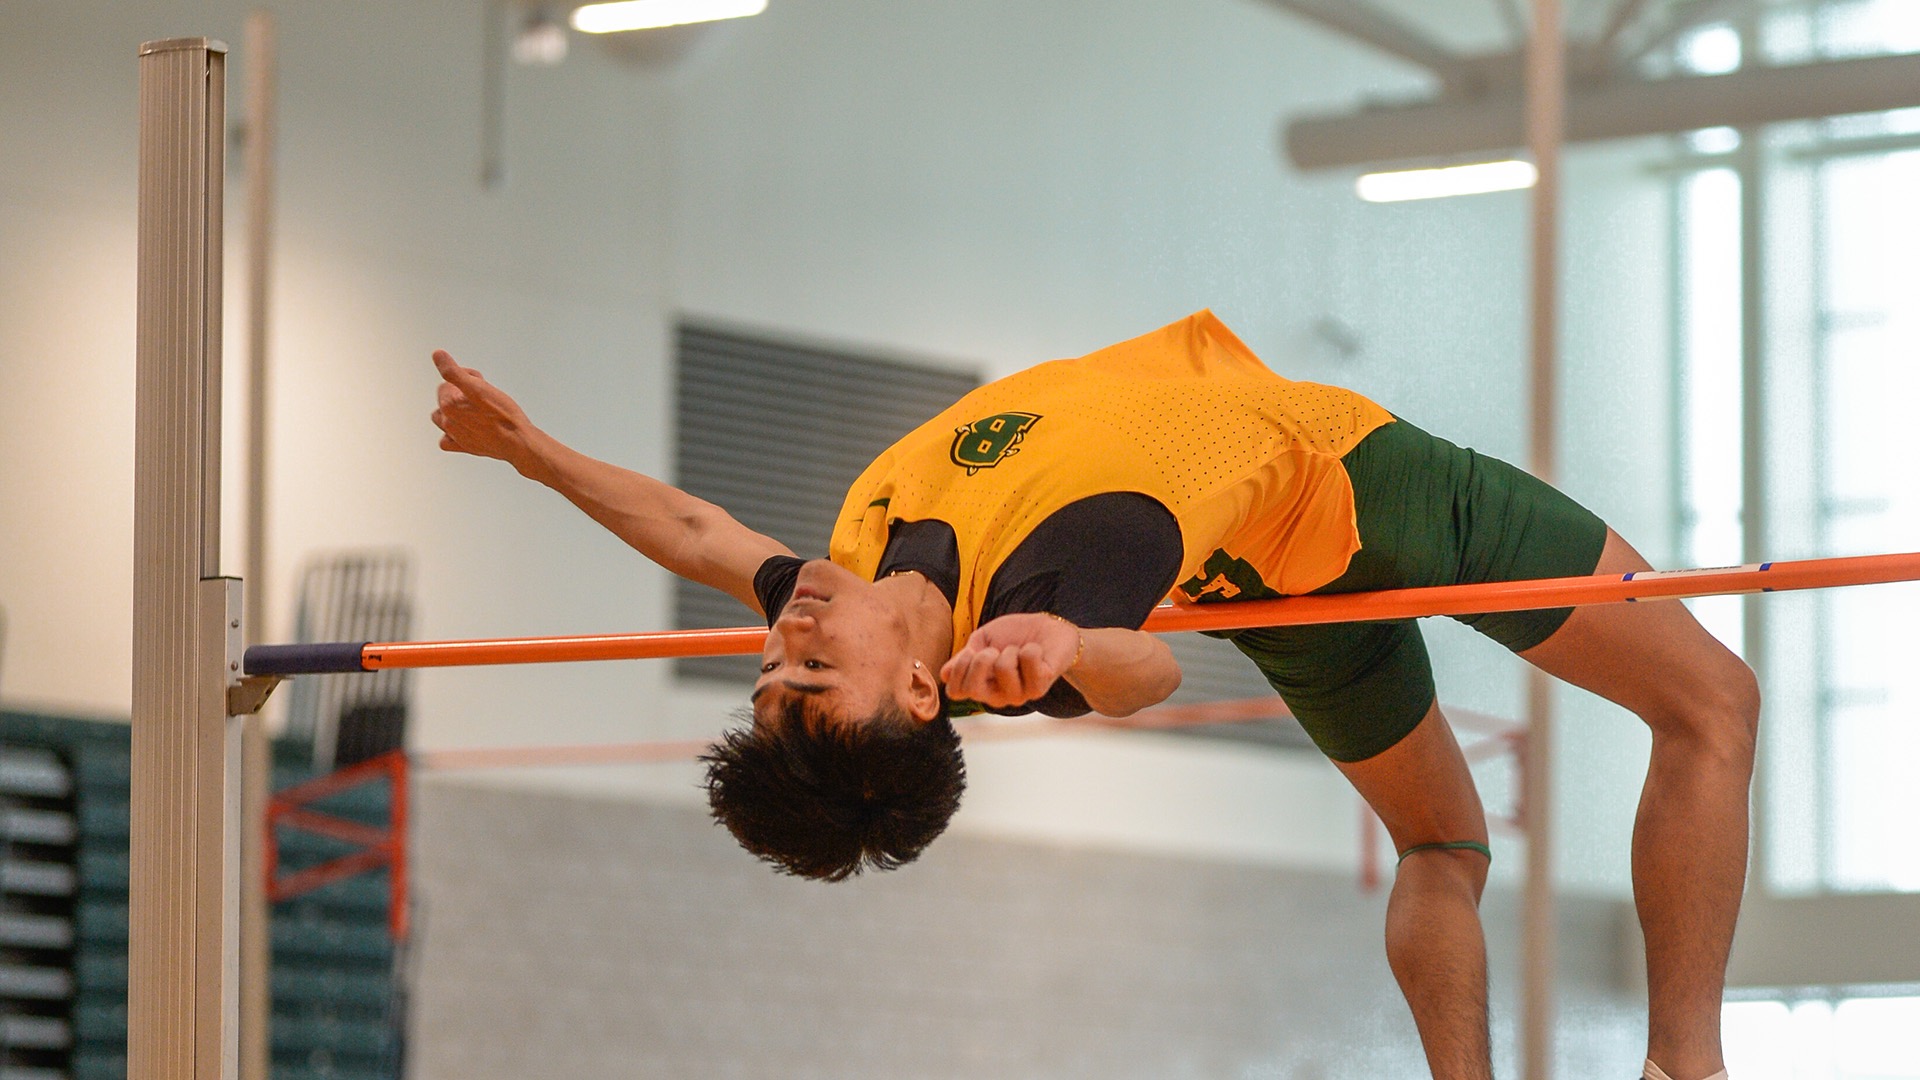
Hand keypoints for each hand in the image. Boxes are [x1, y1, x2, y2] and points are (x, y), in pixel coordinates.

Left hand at [430, 351, 536, 469]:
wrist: (517, 441)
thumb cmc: (503, 416)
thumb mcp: (479, 386)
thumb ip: (454, 371)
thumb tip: (437, 355)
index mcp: (448, 405)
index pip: (447, 381)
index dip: (465, 378)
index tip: (480, 382)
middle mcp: (448, 422)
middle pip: (446, 398)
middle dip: (460, 393)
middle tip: (481, 395)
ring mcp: (455, 436)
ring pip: (444, 418)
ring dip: (454, 411)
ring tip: (474, 410)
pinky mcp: (464, 447)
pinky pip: (447, 440)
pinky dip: (451, 434)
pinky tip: (465, 428)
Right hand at [938, 612, 1080, 709]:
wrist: (1048, 630)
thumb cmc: (1014, 635)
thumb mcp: (983, 640)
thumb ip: (965, 656)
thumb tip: (944, 673)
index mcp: (981, 685)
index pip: (955, 692)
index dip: (958, 669)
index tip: (970, 651)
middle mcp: (997, 696)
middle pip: (972, 689)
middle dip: (980, 660)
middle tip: (994, 650)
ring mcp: (1019, 695)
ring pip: (1002, 668)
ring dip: (1011, 649)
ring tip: (1019, 650)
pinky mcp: (1039, 687)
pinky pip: (1026, 660)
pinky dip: (1030, 648)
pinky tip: (1036, 652)